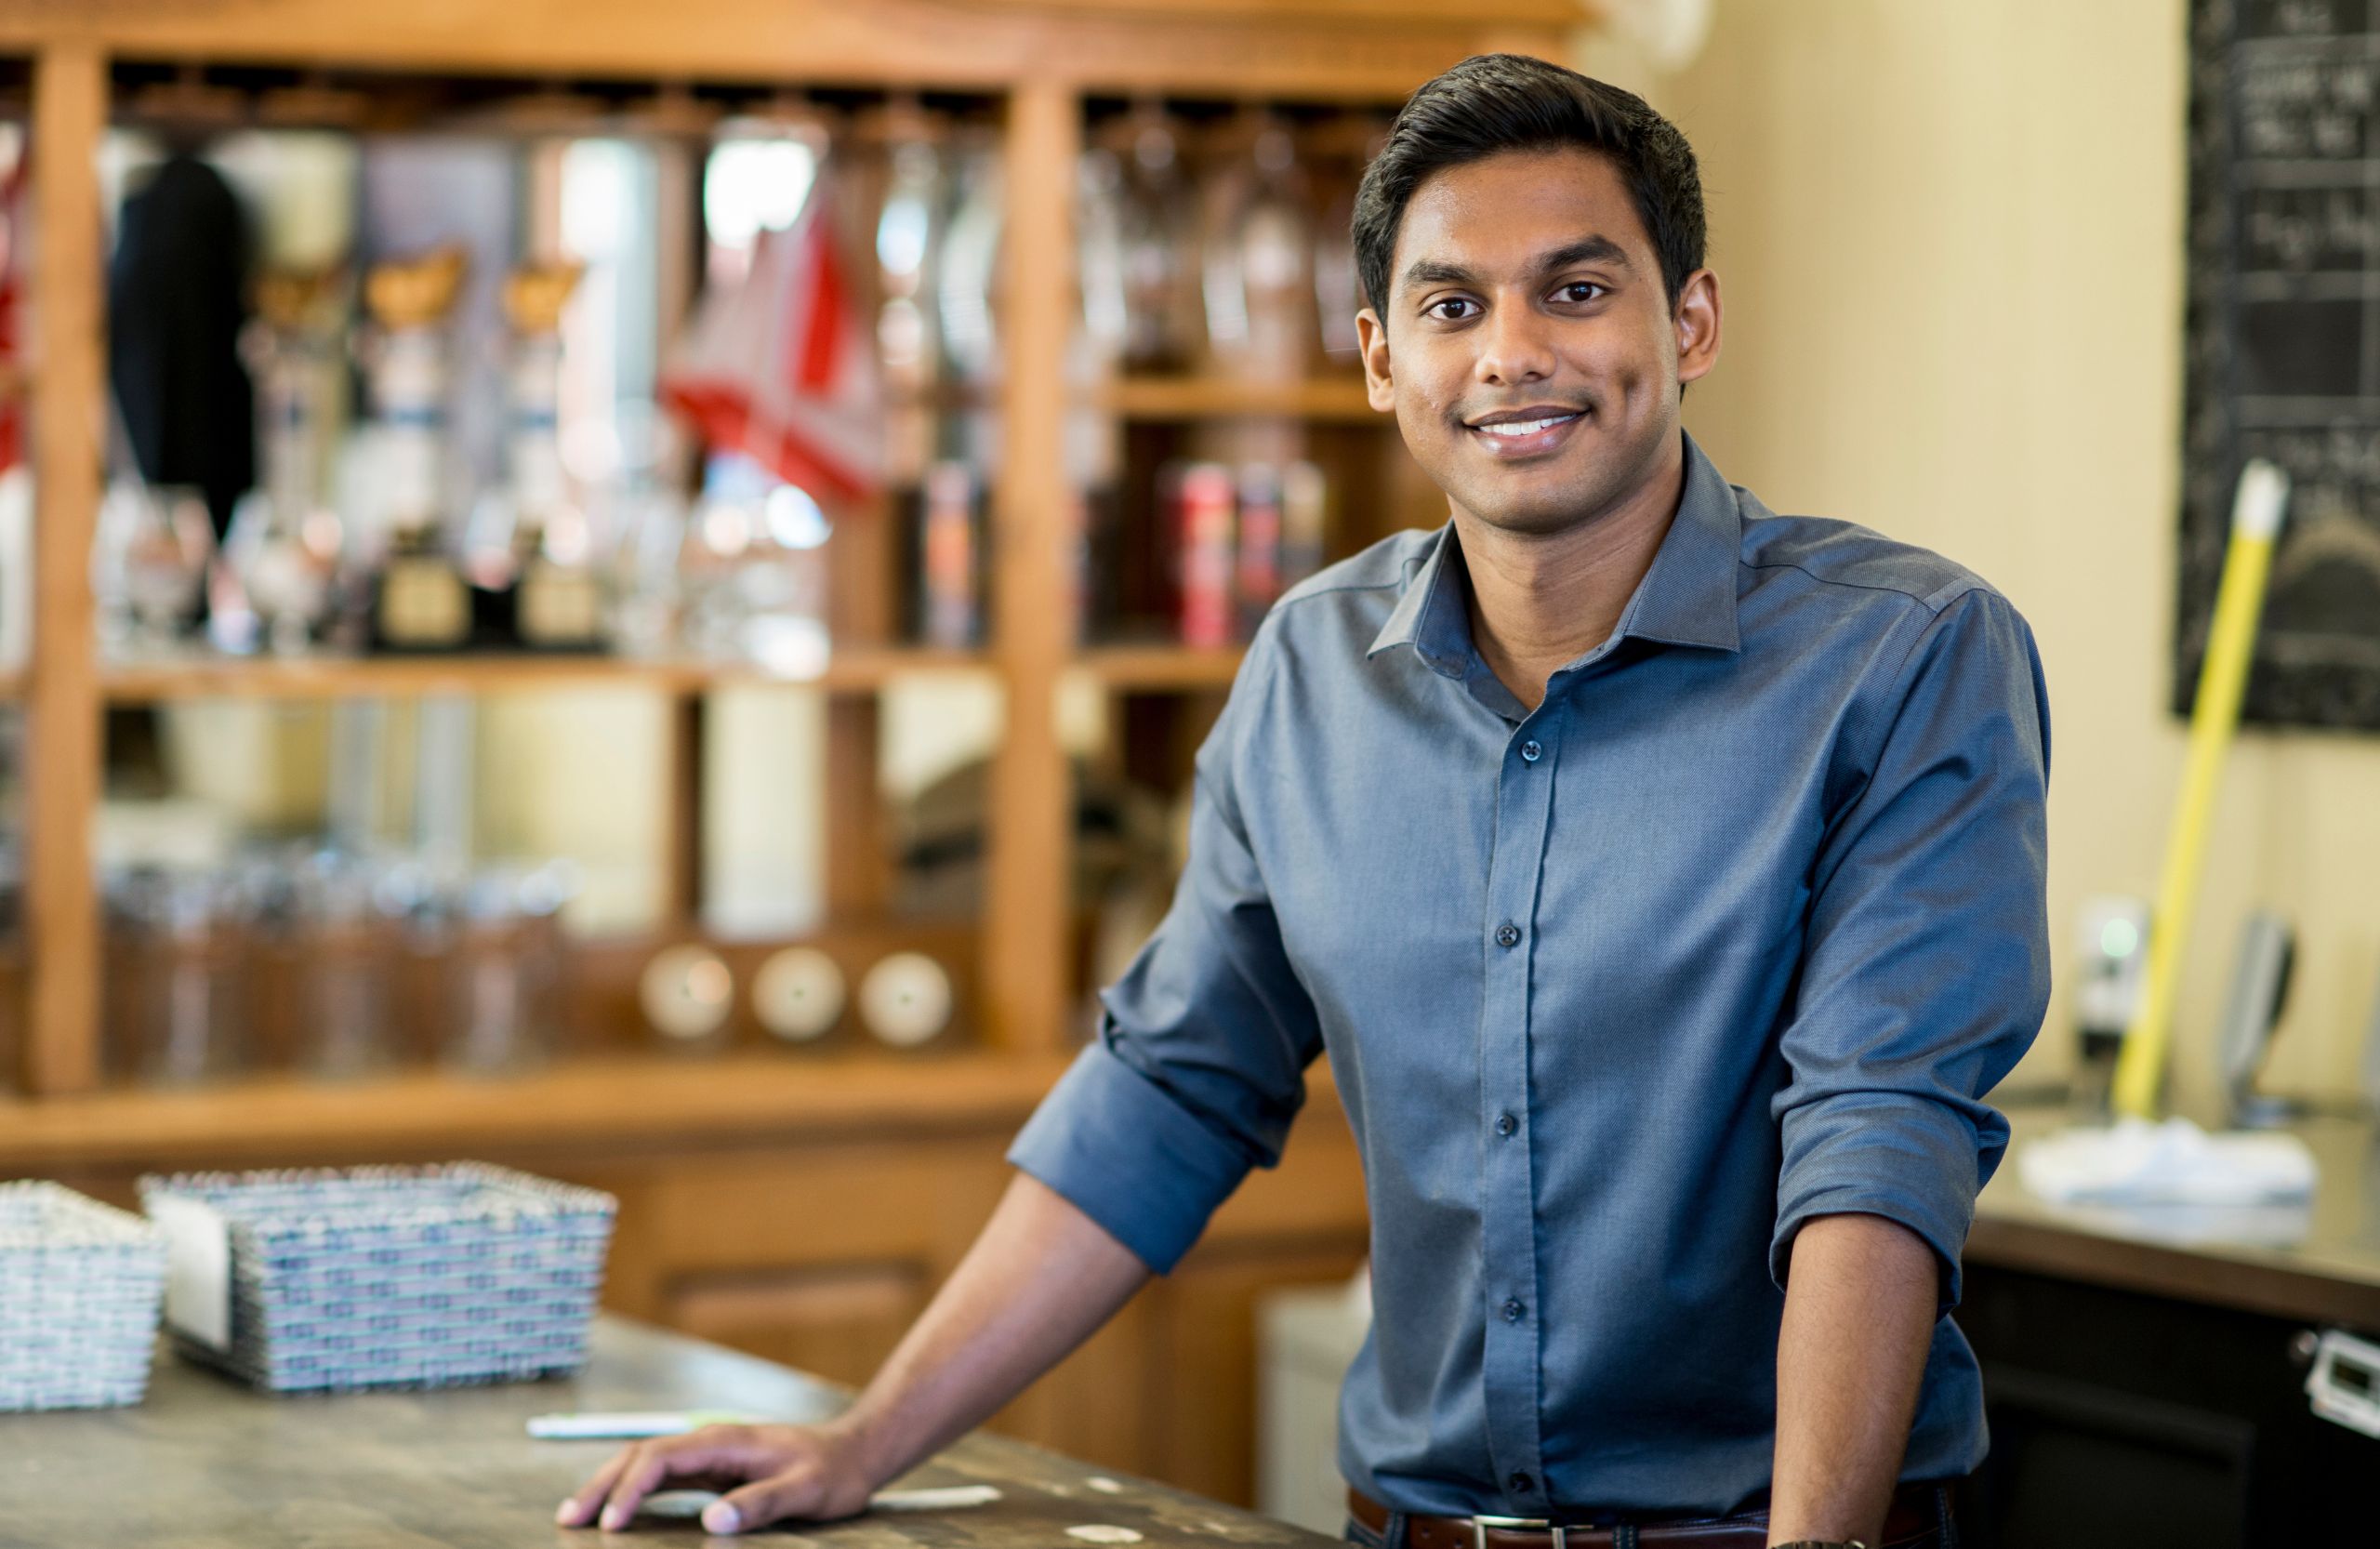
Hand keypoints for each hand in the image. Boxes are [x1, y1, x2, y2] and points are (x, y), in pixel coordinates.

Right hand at [555, 1420, 884, 1535]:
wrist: (855, 1453)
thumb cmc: (833, 1473)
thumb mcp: (806, 1491)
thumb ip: (761, 1505)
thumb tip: (711, 1521)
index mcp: (726, 1441)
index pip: (661, 1458)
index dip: (630, 1489)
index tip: (610, 1524)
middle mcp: (711, 1442)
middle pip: (641, 1456)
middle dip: (602, 1484)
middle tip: (567, 1519)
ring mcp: (710, 1455)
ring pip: (645, 1464)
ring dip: (609, 1486)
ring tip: (575, 1516)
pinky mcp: (714, 1470)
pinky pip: (662, 1478)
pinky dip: (632, 1492)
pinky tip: (616, 1513)